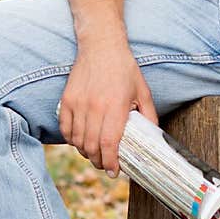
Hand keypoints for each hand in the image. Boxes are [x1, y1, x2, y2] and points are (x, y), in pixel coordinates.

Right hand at [57, 42, 157, 175]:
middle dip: (99, 162)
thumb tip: (153, 138)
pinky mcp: (66, 100)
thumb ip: (149, 116)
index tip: (115, 172)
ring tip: (95, 156)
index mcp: (115, 106)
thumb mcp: (143, 92)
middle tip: (106, 166)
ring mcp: (78, 104)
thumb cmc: (125, 69)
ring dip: (86, 153)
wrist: (101, 46)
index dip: (111, 162)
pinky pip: (65, 129)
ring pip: (77, 140)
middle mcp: (94, 107)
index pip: (109, 143)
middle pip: (92, 146)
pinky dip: (72, 140)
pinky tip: (80, 142)